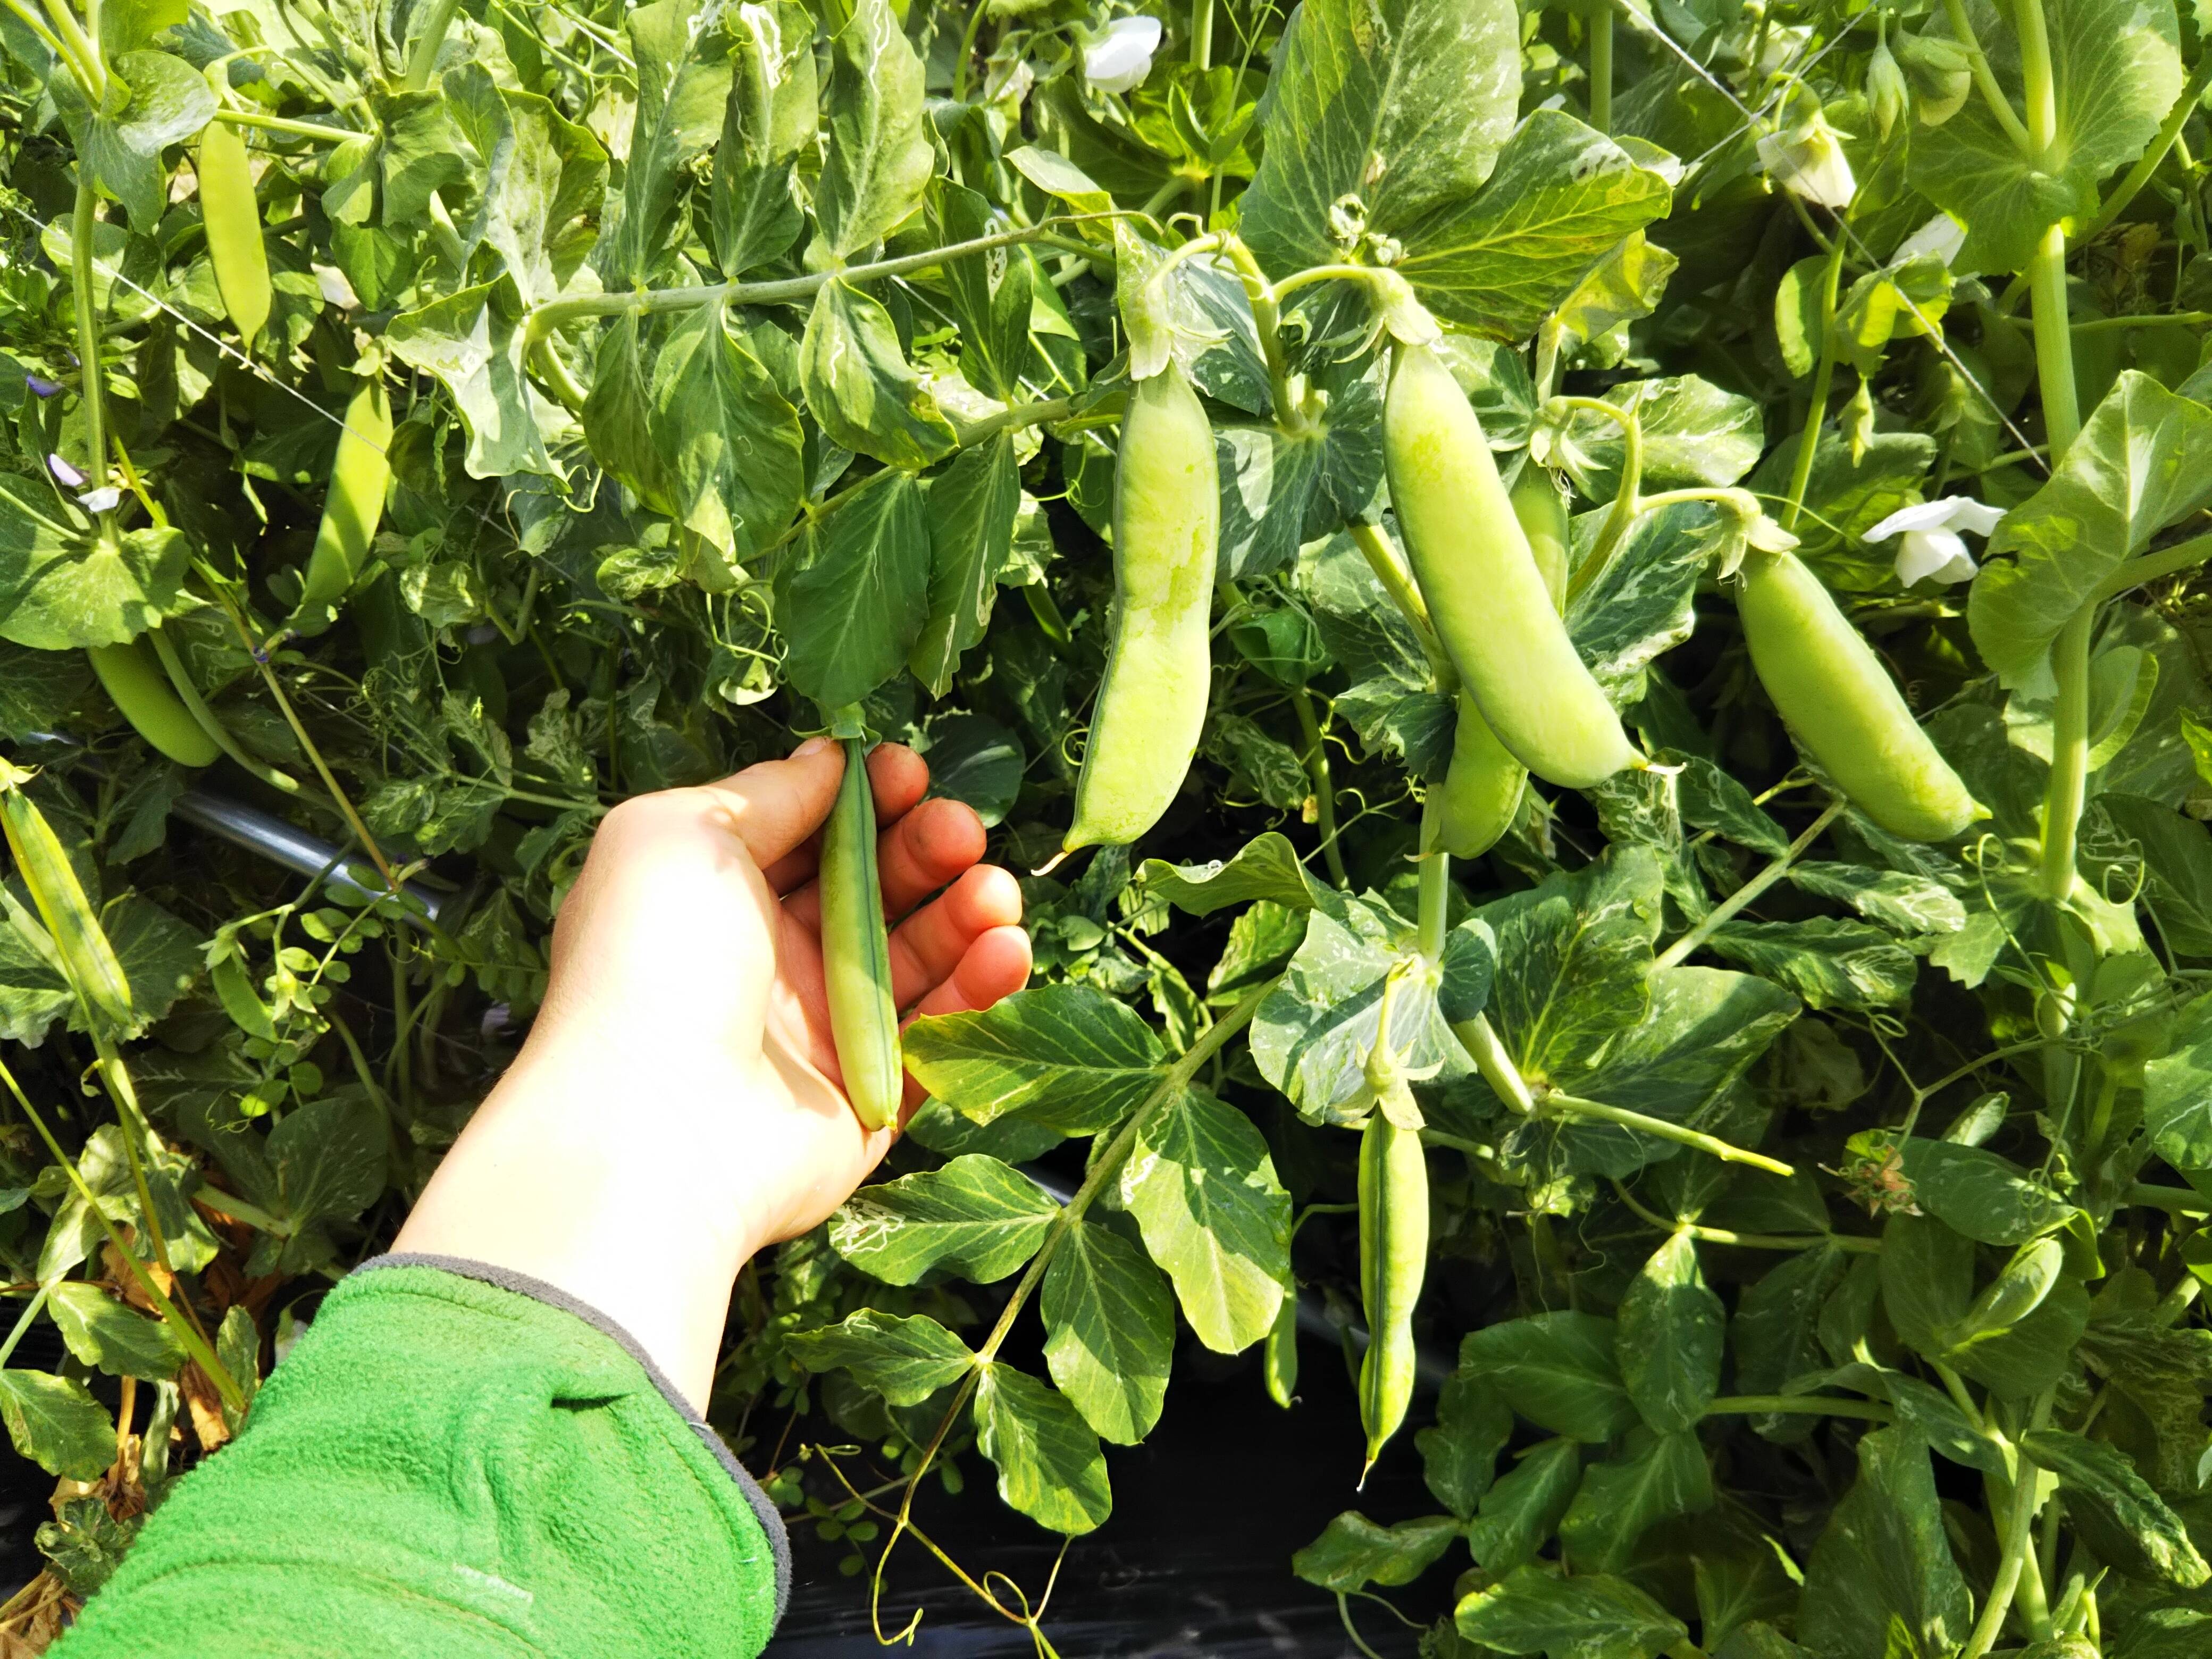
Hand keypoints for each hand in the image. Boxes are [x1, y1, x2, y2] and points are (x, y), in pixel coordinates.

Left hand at [393, 739, 1030, 1406]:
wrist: (653, 1126)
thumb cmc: (650, 963)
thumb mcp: (680, 835)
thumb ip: (764, 793)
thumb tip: (828, 760)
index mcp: (721, 900)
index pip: (814, 836)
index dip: (866, 799)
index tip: (908, 772)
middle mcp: (772, 964)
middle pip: (875, 889)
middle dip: (926, 849)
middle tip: (959, 829)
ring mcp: (823, 1034)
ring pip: (919, 959)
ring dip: (966, 913)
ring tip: (994, 891)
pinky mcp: (869, 1097)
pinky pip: (940, 1036)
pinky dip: (980, 990)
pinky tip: (1006, 950)